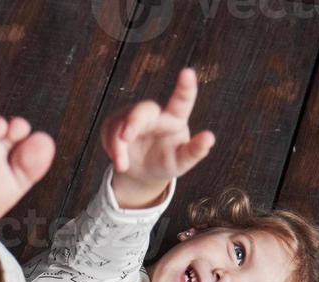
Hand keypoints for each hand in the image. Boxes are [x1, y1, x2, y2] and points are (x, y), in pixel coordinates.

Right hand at [101, 68, 215, 206]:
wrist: (142, 172)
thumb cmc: (166, 163)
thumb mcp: (181, 163)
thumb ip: (195, 152)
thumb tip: (210, 138)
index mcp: (175, 118)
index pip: (182, 100)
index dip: (185, 86)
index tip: (188, 72)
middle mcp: (154, 112)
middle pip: (143, 110)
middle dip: (133, 122)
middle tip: (125, 137)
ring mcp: (133, 115)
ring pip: (121, 123)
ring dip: (118, 147)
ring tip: (123, 166)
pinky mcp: (115, 122)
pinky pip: (109, 131)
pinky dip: (111, 148)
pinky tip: (119, 160)